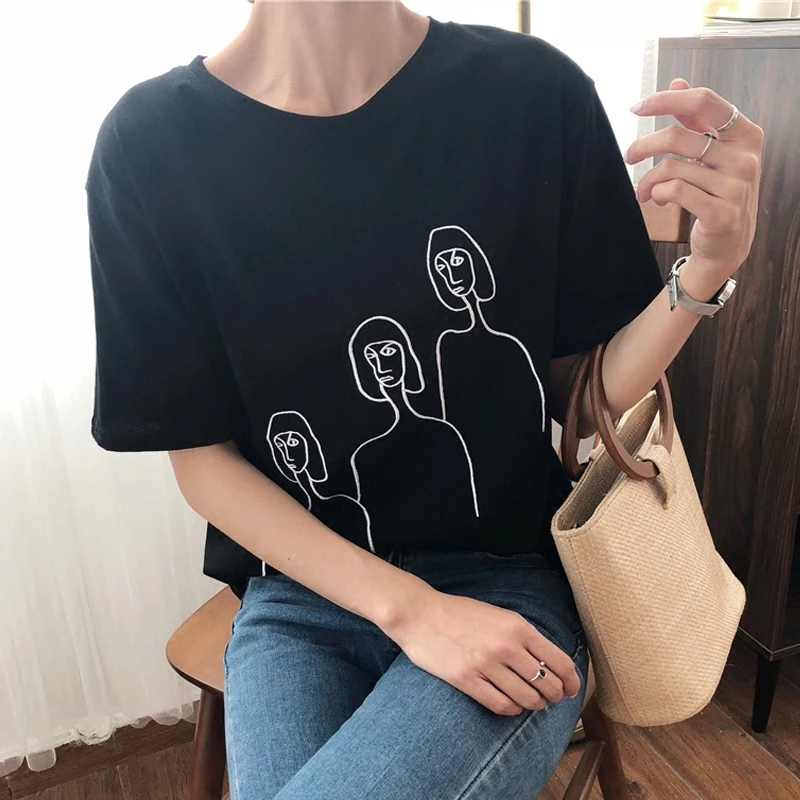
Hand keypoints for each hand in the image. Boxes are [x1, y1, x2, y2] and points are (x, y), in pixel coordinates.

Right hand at [381, 587, 581, 715]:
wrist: (420, 614)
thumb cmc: (459, 613)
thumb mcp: (498, 615)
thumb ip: (522, 635)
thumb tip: (548, 660)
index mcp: (517, 626)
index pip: (558, 660)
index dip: (571, 680)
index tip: (572, 689)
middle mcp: (506, 646)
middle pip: (546, 684)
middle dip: (554, 695)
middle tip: (550, 698)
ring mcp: (486, 664)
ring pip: (526, 698)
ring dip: (533, 705)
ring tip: (530, 702)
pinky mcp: (467, 680)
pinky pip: (501, 704)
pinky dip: (511, 710)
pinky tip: (510, 705)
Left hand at [625, 78, 763, 281]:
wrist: (728, 242)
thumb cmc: (718, 193)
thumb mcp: (714, 153)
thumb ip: (698, 120)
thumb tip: (678, 83)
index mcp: (746, 134)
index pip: (704, 102)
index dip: (666, 100)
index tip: (637, 106)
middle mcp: (745, 157)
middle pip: (678, 137)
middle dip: (644, 146)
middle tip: (629, 156)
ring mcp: (737, 187)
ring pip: (672, 168)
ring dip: (648, 179)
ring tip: (644, 189)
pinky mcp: (722, 214)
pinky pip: (675, 192)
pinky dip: (658, 194)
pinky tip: (658, 199)